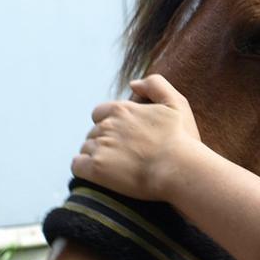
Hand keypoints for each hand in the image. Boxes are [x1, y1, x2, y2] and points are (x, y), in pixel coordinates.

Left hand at [71, 74, 201, 200]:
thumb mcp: (176, 103)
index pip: (100, 113)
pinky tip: (101, 175)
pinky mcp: (96, 167)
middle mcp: (107, 126)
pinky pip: (78, 165)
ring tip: (117, 167)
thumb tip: (133, 84)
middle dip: (105, 141)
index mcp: (122, 110)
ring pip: (86, 148)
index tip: (125, 138)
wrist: (179, 169)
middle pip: (94, 132)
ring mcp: (100, 146)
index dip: (110, 125)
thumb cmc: (181, 139)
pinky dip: (85, 169)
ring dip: (97, 155)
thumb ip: (156, 85)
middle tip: (125, 154)